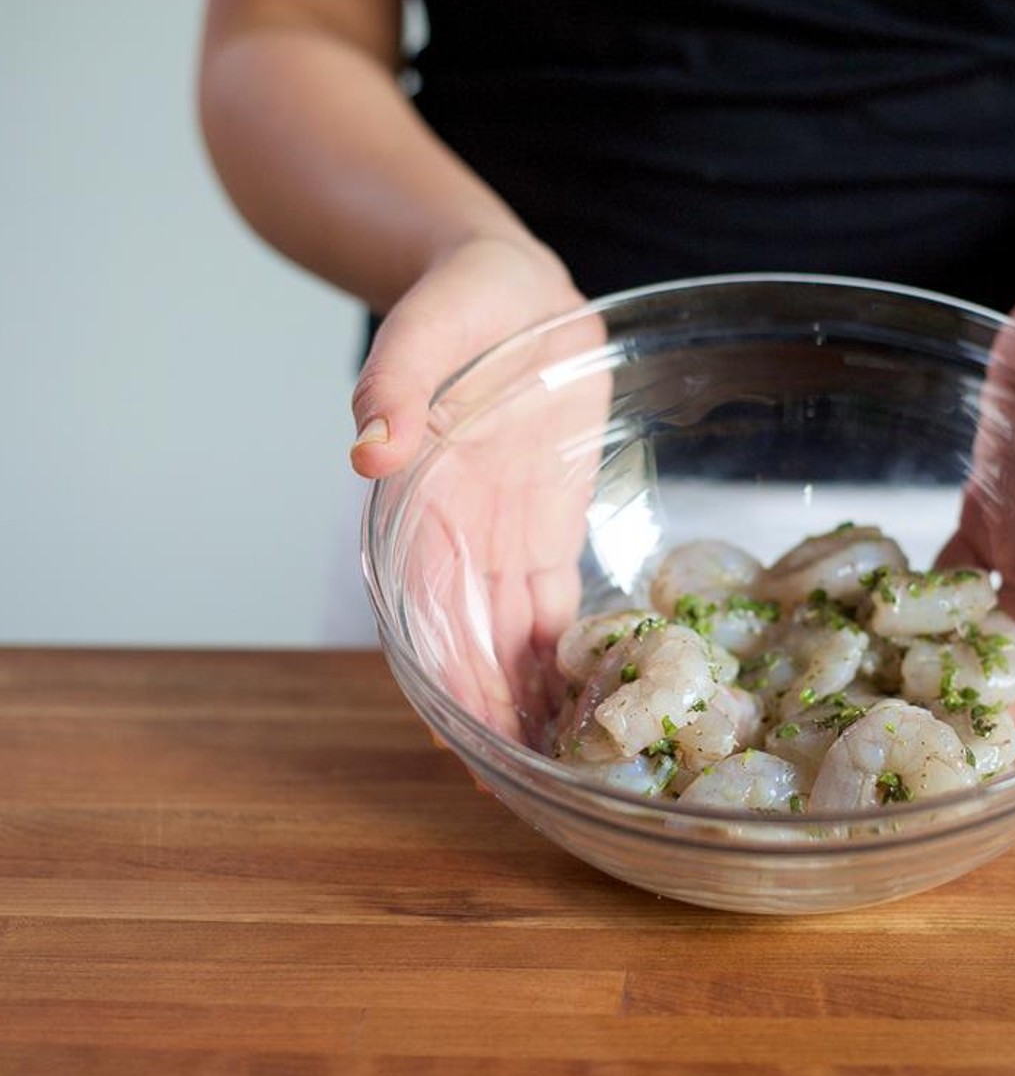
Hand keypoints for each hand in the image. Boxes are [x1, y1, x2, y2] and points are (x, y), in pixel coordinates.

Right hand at [355, 238, 607, 751]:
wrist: (512, 291)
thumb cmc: (463, 301)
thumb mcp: (429, 325)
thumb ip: (396, 383)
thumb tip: (368, 451)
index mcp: (420, 501)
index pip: (422, 605)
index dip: (440, 673)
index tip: (460, 737)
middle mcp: (456, 537)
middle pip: (466, 640)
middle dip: (487, 712)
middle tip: (515, 784)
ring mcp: (501, 540)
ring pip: (510, 640)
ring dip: (525, 702)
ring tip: (553, 767)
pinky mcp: (546, 533)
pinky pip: (552, 608)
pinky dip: (566, 659)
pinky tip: (586, 705)